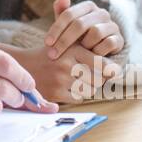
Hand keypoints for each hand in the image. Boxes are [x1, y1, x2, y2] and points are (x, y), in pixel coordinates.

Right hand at [3, 41, 119, 103]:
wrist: (24, 65)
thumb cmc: (52, 54)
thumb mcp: (68, 43)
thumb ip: (91, 51)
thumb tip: (117, 69)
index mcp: (72, 49)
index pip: (101, 63)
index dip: (109, 69)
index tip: (114, 72)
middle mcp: (67, 64)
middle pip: (98, 79)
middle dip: (98, 79)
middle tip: (93, 76)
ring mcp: (61, 80)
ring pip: (90, 90)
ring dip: (89, 88)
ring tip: (79, 81)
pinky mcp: (56, 93)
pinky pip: (78, 98)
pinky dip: (77, 95)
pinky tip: (69, 87)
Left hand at [44, 0, 123, 57]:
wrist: (96, 52)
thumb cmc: (77, 37)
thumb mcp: (66, 26)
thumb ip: (61, 12)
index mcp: (88, 6)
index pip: (69, 14)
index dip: (56, 28)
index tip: (47, 43)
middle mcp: (102, 13)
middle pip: (80, 24)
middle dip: (64, 40)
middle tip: (53, 54)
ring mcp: (112, 25)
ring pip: (95, 32)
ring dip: (83, 45)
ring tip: (76, 54)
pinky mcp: (120, 39)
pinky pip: (108, 43)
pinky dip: (97, 51)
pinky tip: (89, 58)